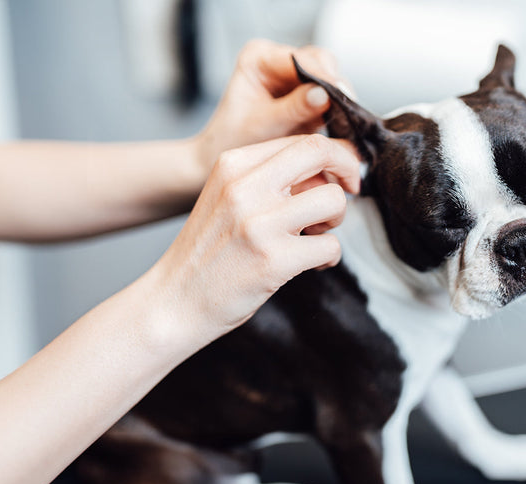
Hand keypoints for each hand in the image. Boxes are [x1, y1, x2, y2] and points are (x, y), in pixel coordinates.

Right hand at [144, 134, 360, 349]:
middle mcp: (245, 187)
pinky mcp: (274, 260)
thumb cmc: (209, 251)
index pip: (302, 140)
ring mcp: (259, 224)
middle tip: (351, 189)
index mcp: (233, 164)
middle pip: (321, 153)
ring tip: (317, 235)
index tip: (342, 173)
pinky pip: (331, 246)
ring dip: (337, 219)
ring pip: (333, 200)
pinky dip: (329, 256)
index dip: (334, 154)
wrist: (174, 301)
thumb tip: (329, 169)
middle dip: (349, 168)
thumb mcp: (228, 197)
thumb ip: (270, 178)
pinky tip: (311, 264)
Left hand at [195, 40, 351, 171]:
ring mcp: (294, 76)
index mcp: (258, 58)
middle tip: (349, 111)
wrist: (225, 156)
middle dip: (335, 86)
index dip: (323, 76)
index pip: (300, 58)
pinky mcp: (306, 93)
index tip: (341, 94)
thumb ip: (293, 109)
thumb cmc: (233, 139)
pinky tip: (343, 125)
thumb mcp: (262, 125)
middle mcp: (278, 60)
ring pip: (330, 78)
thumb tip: (323, 95)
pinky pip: (330, 95)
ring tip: (347, 122)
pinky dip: (338, 109)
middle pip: (320, 62)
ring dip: (340, 99)